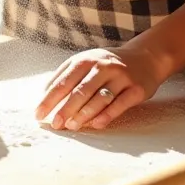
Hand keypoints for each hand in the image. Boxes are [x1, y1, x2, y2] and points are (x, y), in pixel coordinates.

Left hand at [35, 45, 162, 131]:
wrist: (145, 57)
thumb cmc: (108, 64)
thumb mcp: (87, 61)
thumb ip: (66, 74)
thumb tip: (45, 94)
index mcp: (86, 60)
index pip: (64, 81)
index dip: (50, 99)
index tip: (38, 113)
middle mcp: (103, 66)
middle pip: (80, 91)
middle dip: (65, 109)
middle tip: (55, 124)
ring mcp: (121, 77)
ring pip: (99, 98)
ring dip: (84, 114)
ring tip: (72, 126)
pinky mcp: (136, 89)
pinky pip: (119, 104)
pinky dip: (106, 115)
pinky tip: (96, 124)